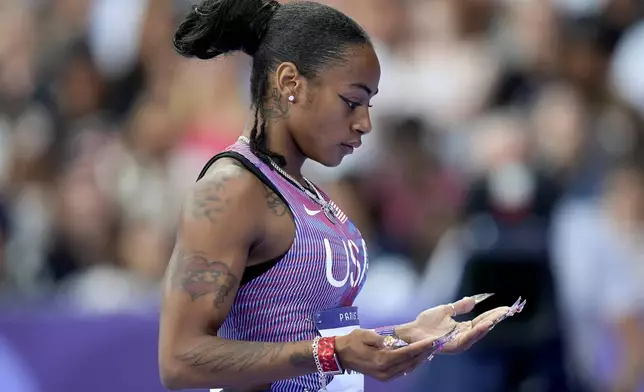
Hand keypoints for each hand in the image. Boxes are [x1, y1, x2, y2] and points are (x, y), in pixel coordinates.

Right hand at [335, 329, 437, 381]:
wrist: (341, 355)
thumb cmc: (352, 342)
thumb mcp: (365, 334)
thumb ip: (381, 338)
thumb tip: (394, 342)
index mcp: (382, 359)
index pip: (407, 353)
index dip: (421, 347)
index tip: (432, 341)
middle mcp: (386, 371)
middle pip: (410, 362)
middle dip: (424, 353)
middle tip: (436, 344)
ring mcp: (385, 376)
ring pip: (408, 368)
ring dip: (419, 359)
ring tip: (429, 350)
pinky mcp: (384, 377)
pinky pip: (402, 371)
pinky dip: (411, 364)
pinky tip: (417, 357)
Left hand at [399, 295, 523, 354]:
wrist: (411, 331)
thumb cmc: (425, 323)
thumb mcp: (445, 310)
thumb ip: (459, 307)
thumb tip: (473, 300)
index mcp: (462, 328)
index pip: (481, 320)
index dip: (493, 314)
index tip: (506, 307)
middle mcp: (463, 336)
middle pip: (483, 327)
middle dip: (495, 319)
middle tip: (508, 310)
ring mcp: (458, 342)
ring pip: (477, 334)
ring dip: (488, 325)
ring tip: (498, 317)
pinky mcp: (452, 346)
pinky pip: (467, 339)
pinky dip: (476, 333)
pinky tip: (484, 325)